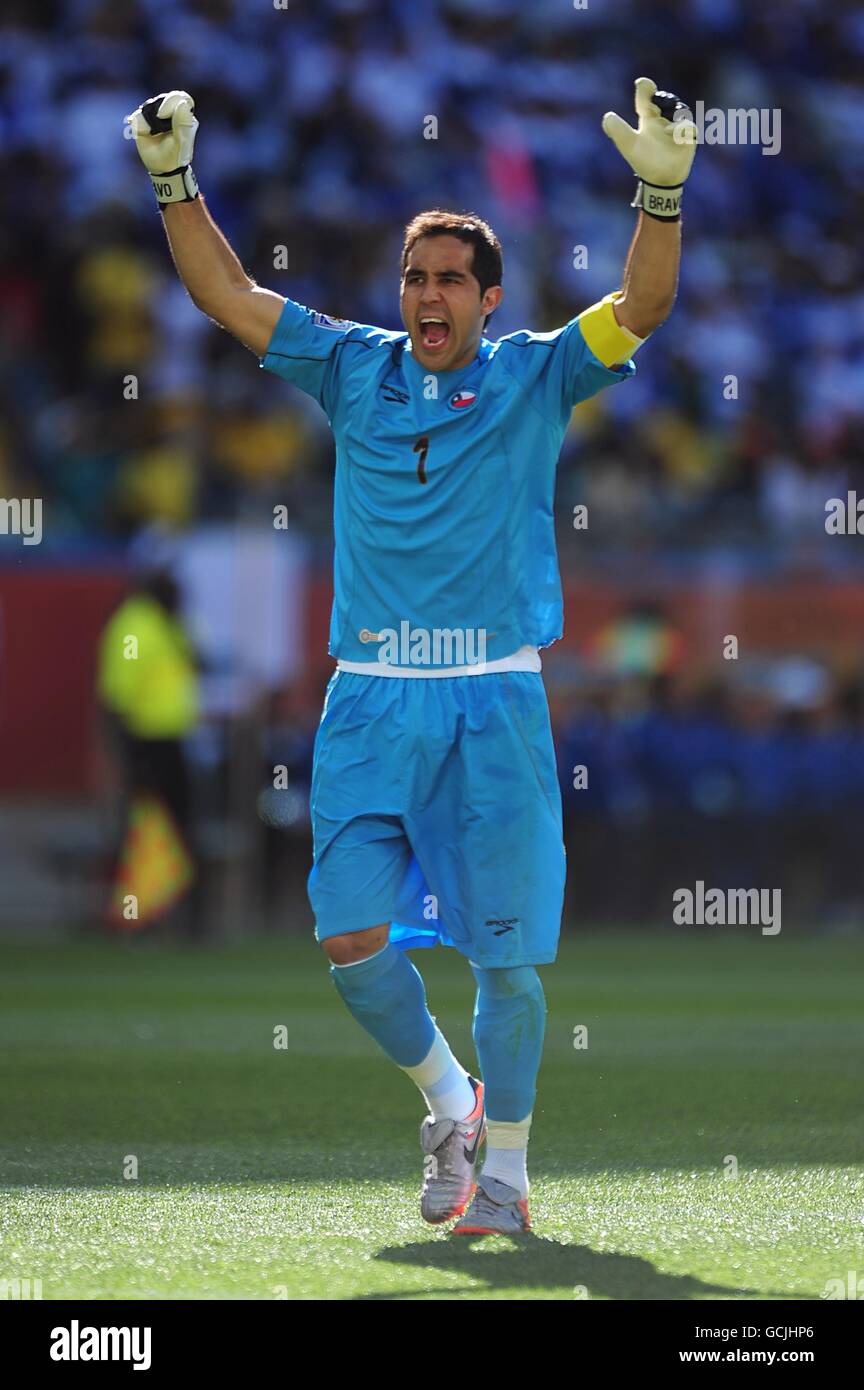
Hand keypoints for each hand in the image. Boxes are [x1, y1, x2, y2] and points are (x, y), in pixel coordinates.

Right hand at [125, 91, 199, 203]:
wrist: (161, 168)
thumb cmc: (174, 157)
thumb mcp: (180, 143)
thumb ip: (182, 124)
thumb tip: (182, 104)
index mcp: (184, 116)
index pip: (181, 98)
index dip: (170, 102)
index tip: (162, 115)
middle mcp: (172, 112)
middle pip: (163, 99)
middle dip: (157, 113)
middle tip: (155, 129)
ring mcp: (158, 115)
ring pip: (149, 105)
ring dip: (147, 121)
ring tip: (151, 134)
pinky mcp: (145, 119)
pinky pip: (139, 115)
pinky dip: (140, 126)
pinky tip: (144, 134)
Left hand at [602, 77, 696, 205]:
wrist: (659, 180)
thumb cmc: (644, 161)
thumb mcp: (628, 146)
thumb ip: (618, 131)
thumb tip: (608, 116)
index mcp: (648, 117)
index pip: (646, 95)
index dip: (645, 88)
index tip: (642, 84)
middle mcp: (663, 118)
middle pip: (665, 99)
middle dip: (662, 100)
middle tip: (653, 105)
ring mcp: (677, 126)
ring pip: (679, 111)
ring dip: (674, 114)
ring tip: (666, 130)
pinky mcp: (688, 137)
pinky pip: (689, 127)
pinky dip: (682, 128)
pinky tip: (672, 134)